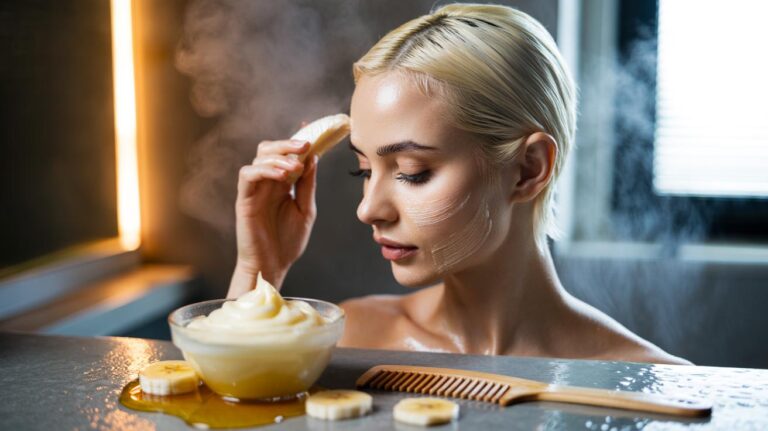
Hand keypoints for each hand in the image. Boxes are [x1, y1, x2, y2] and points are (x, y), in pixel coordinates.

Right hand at [228, 139, 317, 296]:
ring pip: (259, 158)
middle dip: (287, 143)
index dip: (297, 140)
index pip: (287, 155)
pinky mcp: (243, 199)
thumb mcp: (305, 210)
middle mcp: (267, 183)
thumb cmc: (287, 242)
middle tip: (305, 145)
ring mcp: (254, 190)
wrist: (273, 266)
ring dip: (279, 157)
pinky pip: (248, 175)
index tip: (312, 129)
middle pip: (269, 150)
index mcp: (282, 184)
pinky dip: (264, 170)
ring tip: (296, 167)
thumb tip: (313, 159)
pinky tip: (282, 176)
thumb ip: (308, 185)